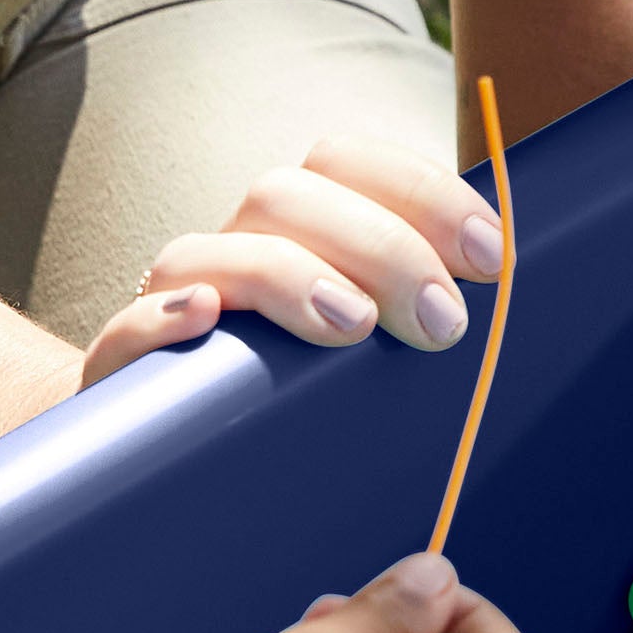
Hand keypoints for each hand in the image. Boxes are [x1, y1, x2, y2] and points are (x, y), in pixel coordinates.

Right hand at [110, 136, 508, 366]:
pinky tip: (202, 317)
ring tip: (354, 327)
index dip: (425, 193)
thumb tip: (511, 278)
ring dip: (287, 276)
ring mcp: (170, 304)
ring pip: (207, 251)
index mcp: (300, 228)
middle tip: (443, 323)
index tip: (491, 257)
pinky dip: (157, 319)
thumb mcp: (379, 349)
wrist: (186, 470)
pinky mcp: (121, 372)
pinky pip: (123, 329)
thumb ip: (427, 305)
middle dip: (379, 247)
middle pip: (287, 197)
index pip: (350, 162)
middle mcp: (233, 248)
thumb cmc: (311, 401)